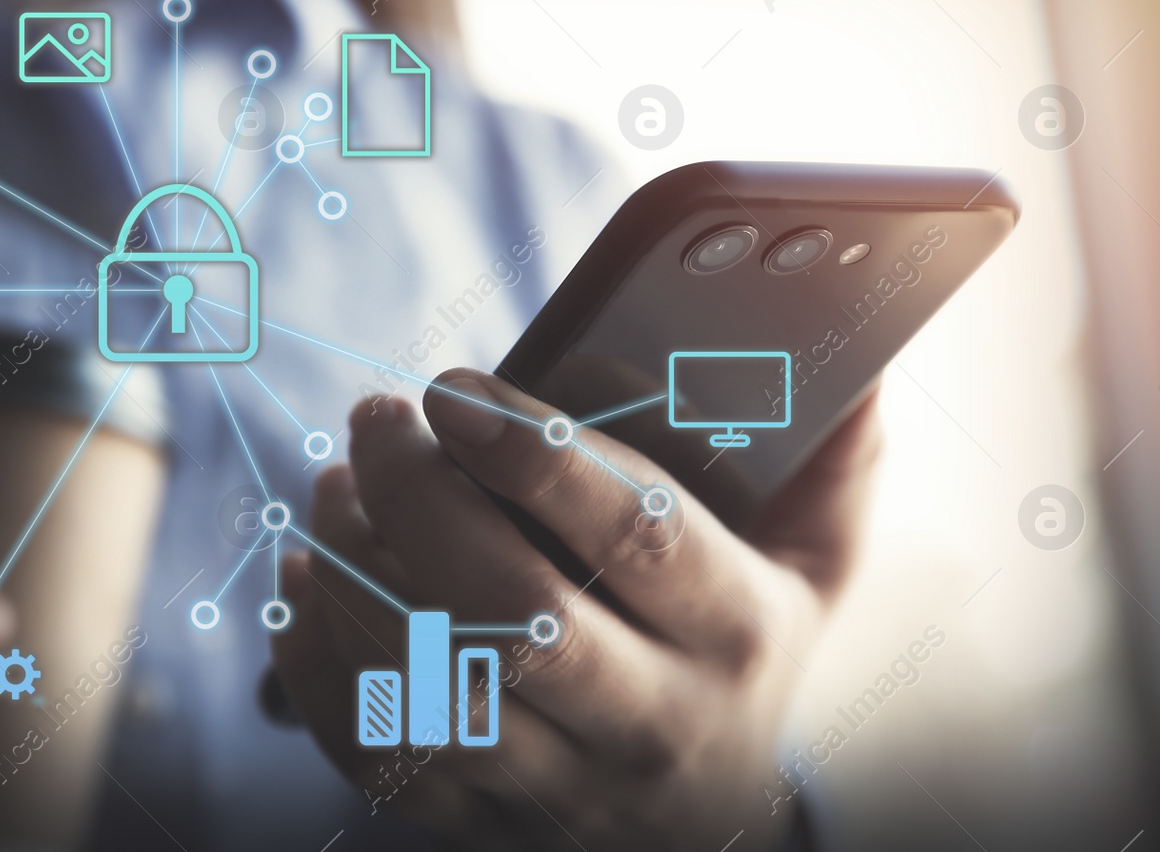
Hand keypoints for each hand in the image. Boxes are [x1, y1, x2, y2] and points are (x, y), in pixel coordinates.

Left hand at [273, 368, 881, 850]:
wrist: (709, 832)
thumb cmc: (744, 659)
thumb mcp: (811, 570)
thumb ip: (831, 463)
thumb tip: (856, 356)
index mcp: (736, 634)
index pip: (639, 535)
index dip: (539, 454)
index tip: (456, 387)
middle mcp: (655, 722)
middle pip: (517, 615)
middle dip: (423, 503)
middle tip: (375, 420)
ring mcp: (565, 791)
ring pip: (438, 696)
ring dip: (359, 580)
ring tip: (330, 491)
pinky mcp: (485, 830)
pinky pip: (384, 761)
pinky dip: (323, 671)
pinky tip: (303, 586)